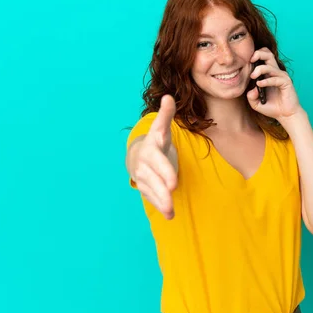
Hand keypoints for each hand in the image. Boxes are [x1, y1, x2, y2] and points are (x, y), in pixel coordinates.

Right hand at [131, 95, 177, 219]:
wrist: (139, 154)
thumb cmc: (156, 141)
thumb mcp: (161, 128)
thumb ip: (166, 115)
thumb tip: (168, 97)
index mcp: (150, 151)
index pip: (157, 162)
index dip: (164, 172)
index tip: (173, 183)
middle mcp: (144, 166)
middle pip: (153, 180)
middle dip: (162, 191)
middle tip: (172, 199)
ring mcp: (143, 178)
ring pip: (150, 191)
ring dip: (160, 202)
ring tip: (171, 211)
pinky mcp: (144, 188)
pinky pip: (150, 198)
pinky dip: (159, 206)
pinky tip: (170, 215)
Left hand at [247, 48, 302, 121]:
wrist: (285, 115)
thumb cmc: (272, 108)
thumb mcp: (256, 104)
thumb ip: (251, 97)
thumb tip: (251, 89)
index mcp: (268, 73)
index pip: (262, 57)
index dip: (254, 56)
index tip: (245, 62)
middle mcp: (275, 72)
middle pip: (268, 54)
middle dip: (258, 54)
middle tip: (250, 60)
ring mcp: (281, 76)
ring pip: (270, 66)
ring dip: (260, 69)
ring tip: (253, 76)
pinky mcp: (286, 83)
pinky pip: (275, 78)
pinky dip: (267, 80)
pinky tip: (259, 84)